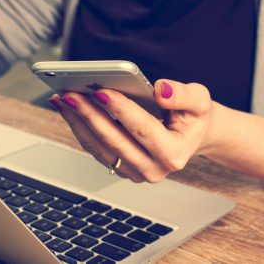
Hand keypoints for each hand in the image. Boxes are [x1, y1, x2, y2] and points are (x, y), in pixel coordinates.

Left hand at [49, 80, 212, 182]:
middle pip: (114, 141)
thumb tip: (160, 90)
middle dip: (90, 115)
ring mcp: (134, 172)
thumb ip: (184, 95)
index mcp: (174, 154)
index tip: (102, 91)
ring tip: (63, 99)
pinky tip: (68, 110)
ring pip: (99, 147)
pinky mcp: (120, 167)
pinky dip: (79, 128)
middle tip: (71, 94)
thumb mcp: (200, 102)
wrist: (188, 136)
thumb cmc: (193, 118)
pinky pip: (94, 149)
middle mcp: (152, 169)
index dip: (121, 110)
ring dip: (78, 122)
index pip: (143, 130)